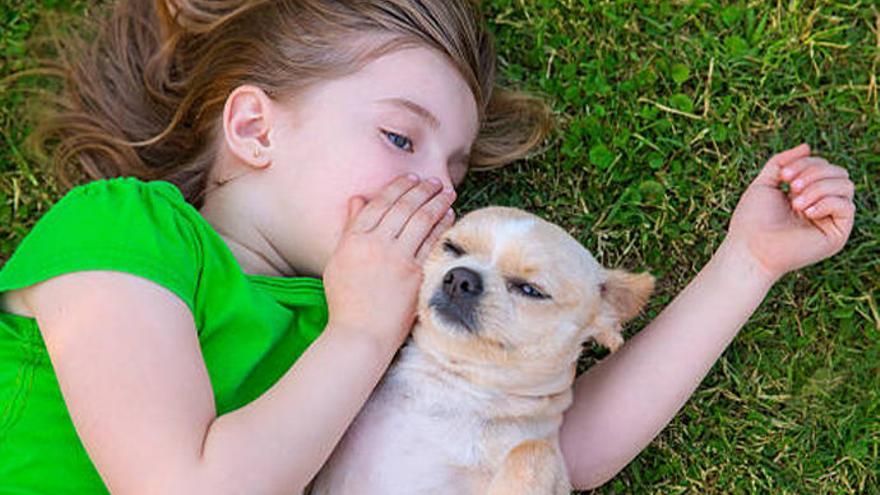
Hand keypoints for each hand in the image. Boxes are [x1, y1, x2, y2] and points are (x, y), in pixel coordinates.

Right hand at [322, 175, 455, 346]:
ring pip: (421, 220)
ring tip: (446, 192)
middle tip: (434, 181)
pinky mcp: (415, 274)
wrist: (361, 333)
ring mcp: (397, 258)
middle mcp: (376, 244)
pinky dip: (442, 225)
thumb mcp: (338, 259)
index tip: (411, 178)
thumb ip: (349, 227)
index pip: (380, 203)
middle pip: (403, 207)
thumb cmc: (346, 300)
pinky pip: (432, 242)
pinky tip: (449, 216)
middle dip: (422, 189)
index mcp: (354, 239)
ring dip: (436, 202)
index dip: (398, 187)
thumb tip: (358, 199)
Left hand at [726, 143, 855, 281]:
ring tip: (796, 202)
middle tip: (792, 187)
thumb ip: (781, 162)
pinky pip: (847, 206)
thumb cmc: (752, 220)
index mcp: (806, 194)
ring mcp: (830, 220)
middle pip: (838, 172)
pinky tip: (806, 212)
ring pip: (846, 186)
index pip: (824, 166)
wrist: (749, 248)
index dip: (807, 163)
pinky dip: (826, 202)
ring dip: (819, 187)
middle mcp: (821, 206)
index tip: (784, 176)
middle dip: (815, 173)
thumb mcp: (765, 183)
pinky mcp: (837, 234)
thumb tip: (807, 146)